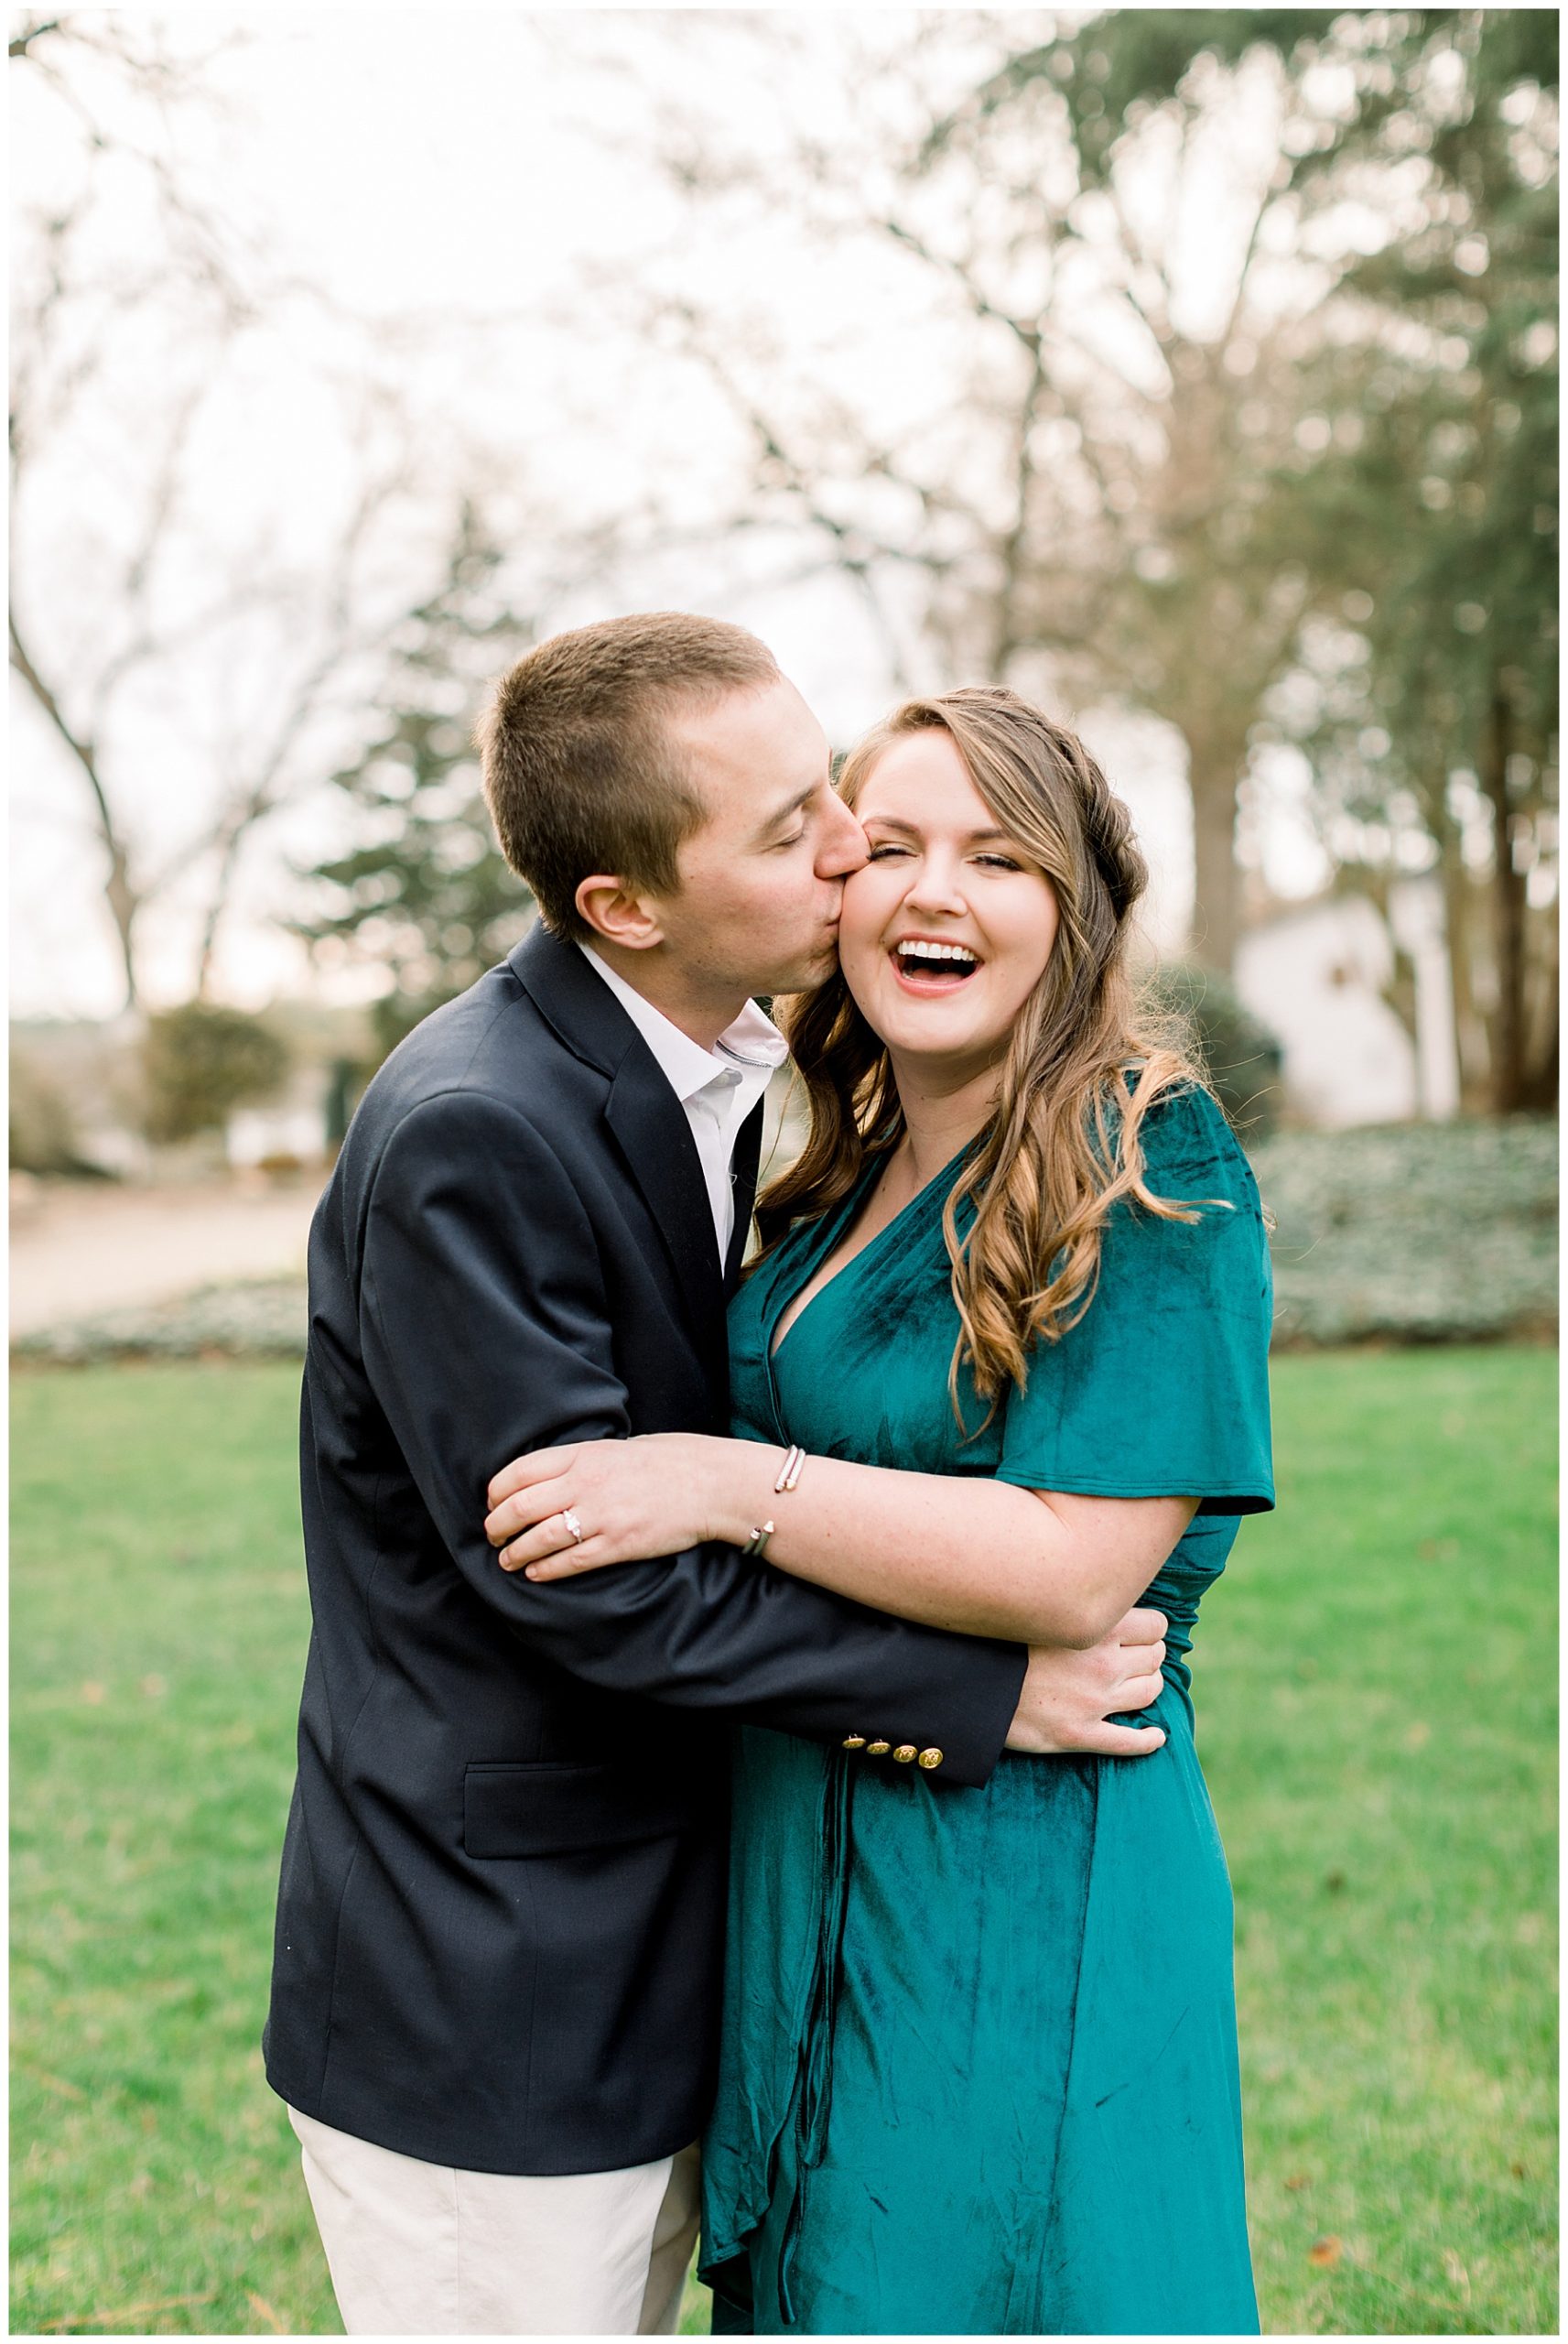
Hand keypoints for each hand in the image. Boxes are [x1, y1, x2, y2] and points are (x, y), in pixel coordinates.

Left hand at [485, 1435, 725, 1574]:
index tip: (491, 1503)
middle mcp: (585, 1483)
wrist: (713, 1484)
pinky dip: (545, 1569)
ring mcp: (601, 1516)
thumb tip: (556, 1475)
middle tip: (492, 1536)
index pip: (520, 1471)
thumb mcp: (621, 1447)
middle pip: (520, 1507)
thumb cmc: (672, 1460)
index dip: (496, 1491)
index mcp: (584, 1454)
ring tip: (507, 1560)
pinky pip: (569, 1562)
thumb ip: (586, 1460)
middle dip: (497, 1526)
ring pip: (539, 1538)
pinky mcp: (618, 1544)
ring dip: (515, 1553)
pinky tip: (536, 1573)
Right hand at [1004, 1608, 1169, 1757]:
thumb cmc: (999, 1640)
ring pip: (1149, 1692)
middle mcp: (1103, 1664)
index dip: (1150, 1627)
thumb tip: (1094, 1593)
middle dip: (1149, 1654)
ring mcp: (1094, 1702)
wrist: (969, 1684)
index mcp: (1097, 1628)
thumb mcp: (1041, 1608)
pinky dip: (1148, 1740)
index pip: (1155, 1625)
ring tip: (1139, 1683)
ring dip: (1150, 1686)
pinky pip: (1129, 1742)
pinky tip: (1156, 1736)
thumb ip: (1074, 1602)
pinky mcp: (1081, 1734)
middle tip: (1136, 1654)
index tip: (1139, 1630)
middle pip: (1155, 1657)